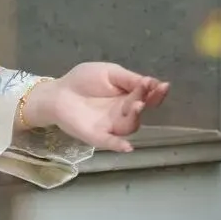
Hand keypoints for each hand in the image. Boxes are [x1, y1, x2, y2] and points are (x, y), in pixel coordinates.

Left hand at [19, 62, 169, 152]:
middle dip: (148, 101)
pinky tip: (127, 146)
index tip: (162, 85)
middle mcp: (122, 113)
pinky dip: (119, 145)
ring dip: (134, 117)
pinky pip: (111, 143)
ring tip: (136, 105)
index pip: (147, 97)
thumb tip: (152, 82)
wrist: (58, 93)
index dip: (156, 92)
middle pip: (141, 111)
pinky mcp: (97, 136)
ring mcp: (111, 126)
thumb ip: (129, 79)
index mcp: (127, 97)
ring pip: (129, 126)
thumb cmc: (83, 81)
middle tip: (148, 92)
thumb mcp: (109, 73)